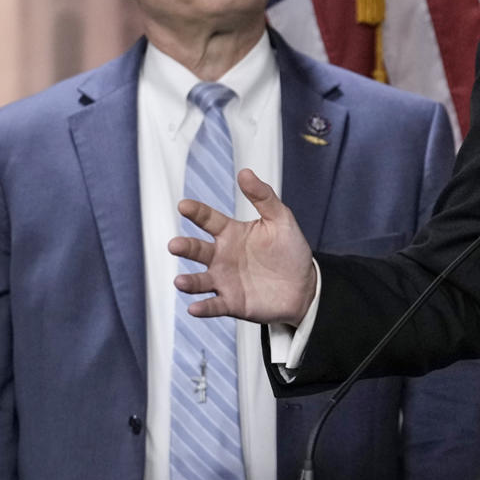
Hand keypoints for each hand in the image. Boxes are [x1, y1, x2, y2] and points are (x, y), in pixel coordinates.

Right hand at [168, 168, 317, 325]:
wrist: (304, 285)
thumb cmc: (290, 250)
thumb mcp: (281, 219)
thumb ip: (263, 196)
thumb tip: (245, 172)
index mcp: (231, 233)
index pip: (209, 220)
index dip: (196, 212)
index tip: (184, 205)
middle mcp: (222, 256)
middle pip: (197, 250)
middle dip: (184, 247)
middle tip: (174, 245)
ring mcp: (224, 280)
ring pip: (199, 280)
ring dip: (188, 281)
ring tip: (181, 281)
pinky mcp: (232, 303)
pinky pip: (214, 306)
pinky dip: (203, 308)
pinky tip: (195, 308)